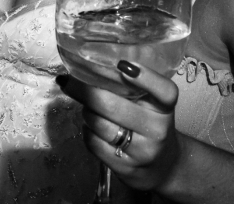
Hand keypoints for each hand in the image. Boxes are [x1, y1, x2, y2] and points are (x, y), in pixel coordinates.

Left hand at [59, 61, 182, 191]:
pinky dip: (87, 131)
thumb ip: (132, 86)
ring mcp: (142, 151)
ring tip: (88, 108)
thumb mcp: (151, 104)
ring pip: (98, 123)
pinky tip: (92, 127)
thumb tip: (91, 64)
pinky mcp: (126, 168)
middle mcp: (157, 129)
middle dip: (84, 90)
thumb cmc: (149, 124)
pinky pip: (93, 143)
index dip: (146, 77)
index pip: (164, 92)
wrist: (164, 166)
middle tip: (69, 81)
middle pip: (112, 105)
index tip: (123, 64)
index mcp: (164, 107)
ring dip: (87, 112)